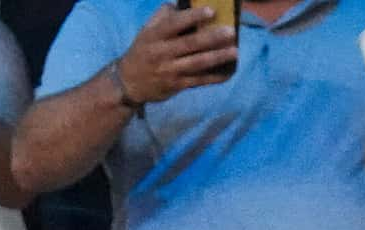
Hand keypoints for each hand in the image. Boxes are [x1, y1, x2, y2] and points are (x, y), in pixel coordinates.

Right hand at [115, 1, 233, 106]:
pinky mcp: (176, 85)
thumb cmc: (144, 50)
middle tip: (231, 31)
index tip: (211, 11)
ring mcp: (170, 71)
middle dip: (212, 38)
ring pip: (197, 63)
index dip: (193, 17)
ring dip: (217, 57)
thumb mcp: (147, 31)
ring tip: (235, 51)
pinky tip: (228, 72)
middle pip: (190, 44)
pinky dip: (214, 77)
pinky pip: (198, 81)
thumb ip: (163, 16)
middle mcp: (162, 53)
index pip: (174, 24)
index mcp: (154, 36)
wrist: (129, 82)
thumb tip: (181, 3)